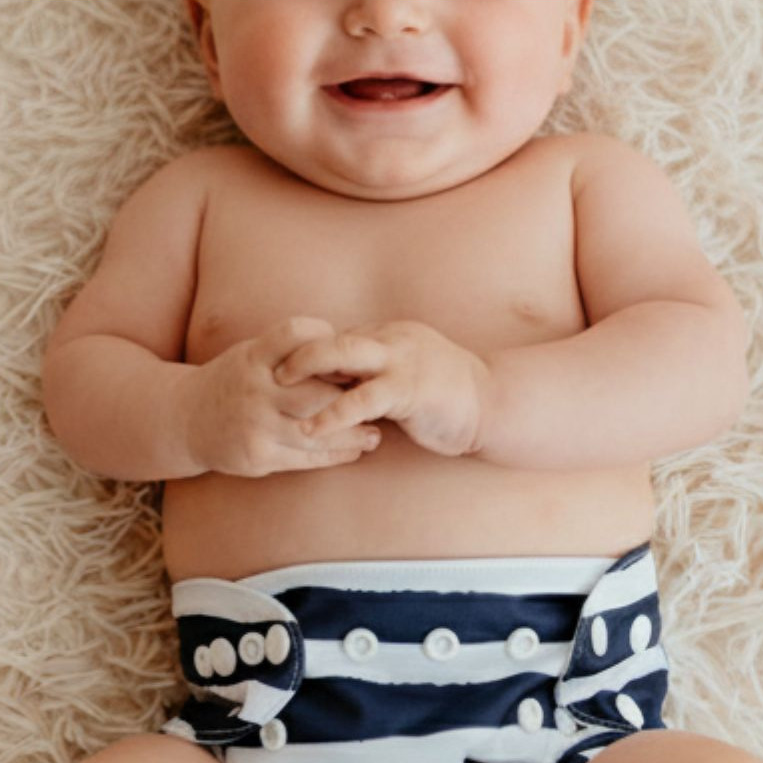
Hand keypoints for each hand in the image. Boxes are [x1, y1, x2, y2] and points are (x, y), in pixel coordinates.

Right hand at [183, 317, 383, 476]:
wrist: (185, 420)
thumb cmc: (234, 382)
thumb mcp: (251, 354)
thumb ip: (289, 352)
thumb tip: (347, 349)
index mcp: (252, 356)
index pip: (294, 334)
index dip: (326, 339)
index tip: (352, 353)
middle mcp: (253, 388)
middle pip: (315, 391)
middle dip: (351, 396)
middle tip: (382, 400)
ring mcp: (255, 424)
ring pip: (315, 430)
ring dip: (352, 434)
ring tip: (375, 434)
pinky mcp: (258, 456)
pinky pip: (305, 458)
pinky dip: (334, 455)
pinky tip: (353, 451)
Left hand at [273, 320, 490, 457]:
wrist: (492, 405)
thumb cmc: (447, 397)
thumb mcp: (406, 376)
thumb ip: (375, 375)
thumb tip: (339, 381)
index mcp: (390, 336)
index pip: (338, 336)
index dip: (306, 350)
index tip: (277, 364)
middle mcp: (392, 340)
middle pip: (333, 334)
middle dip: (296, 349)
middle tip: (269, 369)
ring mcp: (402, 362)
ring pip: (343, 354)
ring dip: (305, 369)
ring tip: (277, 388)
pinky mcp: (410, 391)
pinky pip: (363, 399)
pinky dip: (333, 413)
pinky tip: (313, 428)